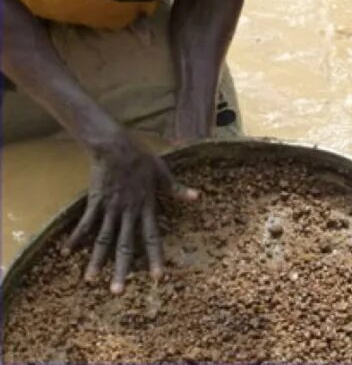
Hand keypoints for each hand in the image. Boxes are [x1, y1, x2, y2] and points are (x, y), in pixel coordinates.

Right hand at [63, 131, 197, 292]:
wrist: (116, 146)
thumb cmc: (142, 159)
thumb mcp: (164, 173)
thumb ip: (177, 189)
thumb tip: (198, 197)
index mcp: (146, 208)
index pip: (153, 237)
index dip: (156, 257)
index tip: (158, 277)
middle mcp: (128, 213)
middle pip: (125, 246)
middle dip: (123, 270)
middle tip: (118, 292)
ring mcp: (110, 209)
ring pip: (103, 240)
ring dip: (96, 261)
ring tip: (90, 280)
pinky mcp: (94, 203)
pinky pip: (84, 224)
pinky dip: (75, 238)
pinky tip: (66, 252)